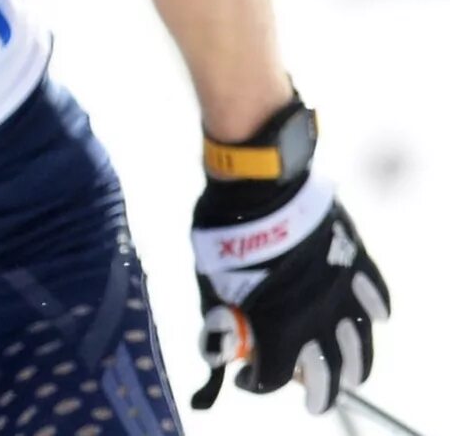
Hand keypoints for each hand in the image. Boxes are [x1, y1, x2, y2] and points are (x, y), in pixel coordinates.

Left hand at [189, 98, 386, 412]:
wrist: (257, 187)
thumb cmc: (225, 236)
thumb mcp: (210, 284)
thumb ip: (218, 323)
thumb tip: (217, 355)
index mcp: (280, 326)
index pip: (278, 376)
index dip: (260, 382)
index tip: (249, 378)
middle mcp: (317, 318)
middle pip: (328, 374)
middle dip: (320, 393)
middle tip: (313, 400)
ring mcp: (341, 291)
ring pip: (361, 344)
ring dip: (356, 366)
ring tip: (350, 376)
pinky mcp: (355, 262)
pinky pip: (377, 295)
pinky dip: (378, 310)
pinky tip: (376, 319)